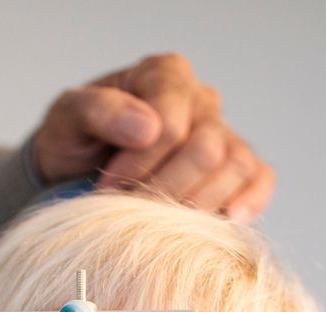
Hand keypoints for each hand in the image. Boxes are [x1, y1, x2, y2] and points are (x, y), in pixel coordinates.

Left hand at [31, 53, 273, 220]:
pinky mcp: (237, 168)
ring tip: (159, 223)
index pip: (170, 125)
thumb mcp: (66, 119)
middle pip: (206, 151)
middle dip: (164, 190)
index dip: (139, 165)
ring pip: (235, 168)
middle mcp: (200, 101)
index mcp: (164, 76)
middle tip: (130, 212)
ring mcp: (223, 133)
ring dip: (197, 205)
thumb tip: (148, 126)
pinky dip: (248, 202)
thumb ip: (96, 110)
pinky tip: (225, 219)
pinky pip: (259, 180)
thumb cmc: (75, 142)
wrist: (78, 173)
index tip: (106, 186)